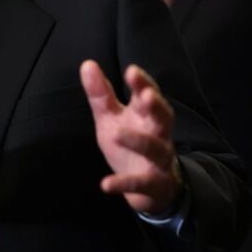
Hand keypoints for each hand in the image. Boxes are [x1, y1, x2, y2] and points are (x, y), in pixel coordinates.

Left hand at [80, 60, 181, 214]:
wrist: (149, 188)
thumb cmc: (130, 144)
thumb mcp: (111, 118)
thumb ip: (101, 94)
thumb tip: (87, 64)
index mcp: (147, 115)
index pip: (149, 94)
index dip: (143, 83)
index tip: (131, 71)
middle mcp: (158, 133)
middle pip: (164, 116)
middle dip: (156, 105)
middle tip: (146, 94)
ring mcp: (159, 160)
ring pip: (155, 149)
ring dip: (138, 141)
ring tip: (116, 133)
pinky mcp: (154, 184)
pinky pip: (141, 183)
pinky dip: (124, 183)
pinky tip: (105, 184)